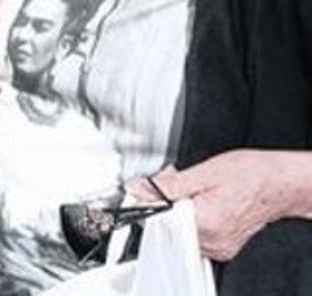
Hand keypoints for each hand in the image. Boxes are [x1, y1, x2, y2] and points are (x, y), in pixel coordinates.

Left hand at [129, 150, 288, 261]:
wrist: (280, 184)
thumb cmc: (252, 175)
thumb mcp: (204, 172)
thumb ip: (168, 185)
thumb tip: (139, 188)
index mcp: (204, 223)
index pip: (158, 219)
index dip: (149, 200)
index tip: (145, 189)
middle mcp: (211, 242)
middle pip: (167, 224)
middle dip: (164, 202)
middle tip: (179, 183)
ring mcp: (217, 247)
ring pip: (179, 228)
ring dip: (178, 209)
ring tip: (197, 191)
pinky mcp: (221, 246)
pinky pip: (194, 233)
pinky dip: (192, 217)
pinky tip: (203, 202)